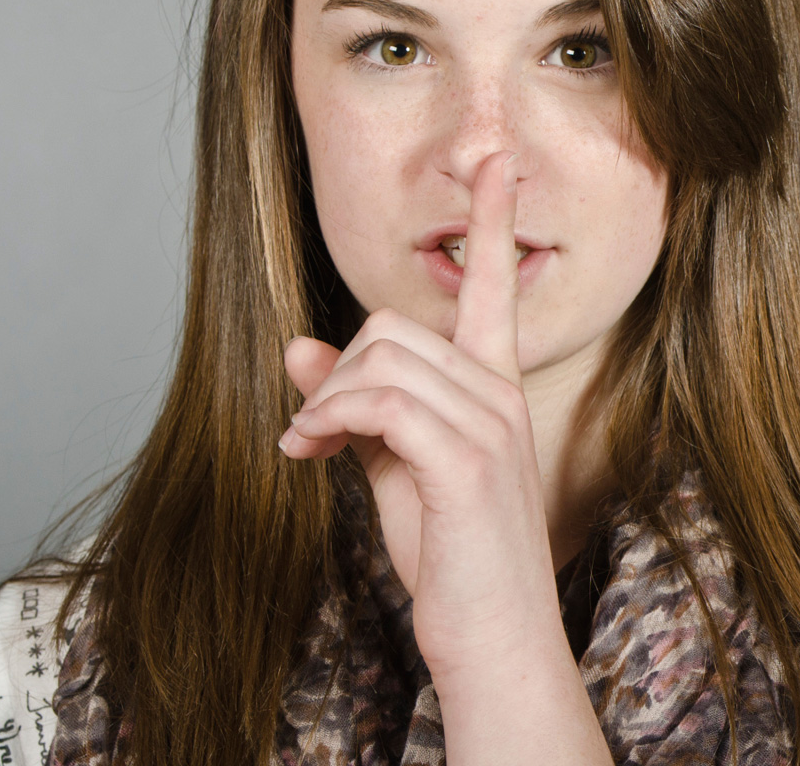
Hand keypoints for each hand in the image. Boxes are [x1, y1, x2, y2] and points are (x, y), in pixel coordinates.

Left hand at [281, 150, 609, 763]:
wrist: (494, 637)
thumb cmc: (453, 558)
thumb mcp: (395, 470)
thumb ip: (357, 405)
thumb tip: (300, 346)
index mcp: (493, 391)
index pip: (494, 288)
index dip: (493, 222)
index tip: (496, 162)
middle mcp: (499, 397)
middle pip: (397, 327)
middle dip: (339, 370)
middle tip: (314, 430)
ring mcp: (489, 427)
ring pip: (383, 361)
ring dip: (327, 402)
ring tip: (309, 449)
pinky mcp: (467, 463)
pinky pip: (382, 404)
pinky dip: (331, 421)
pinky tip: (311, 454)